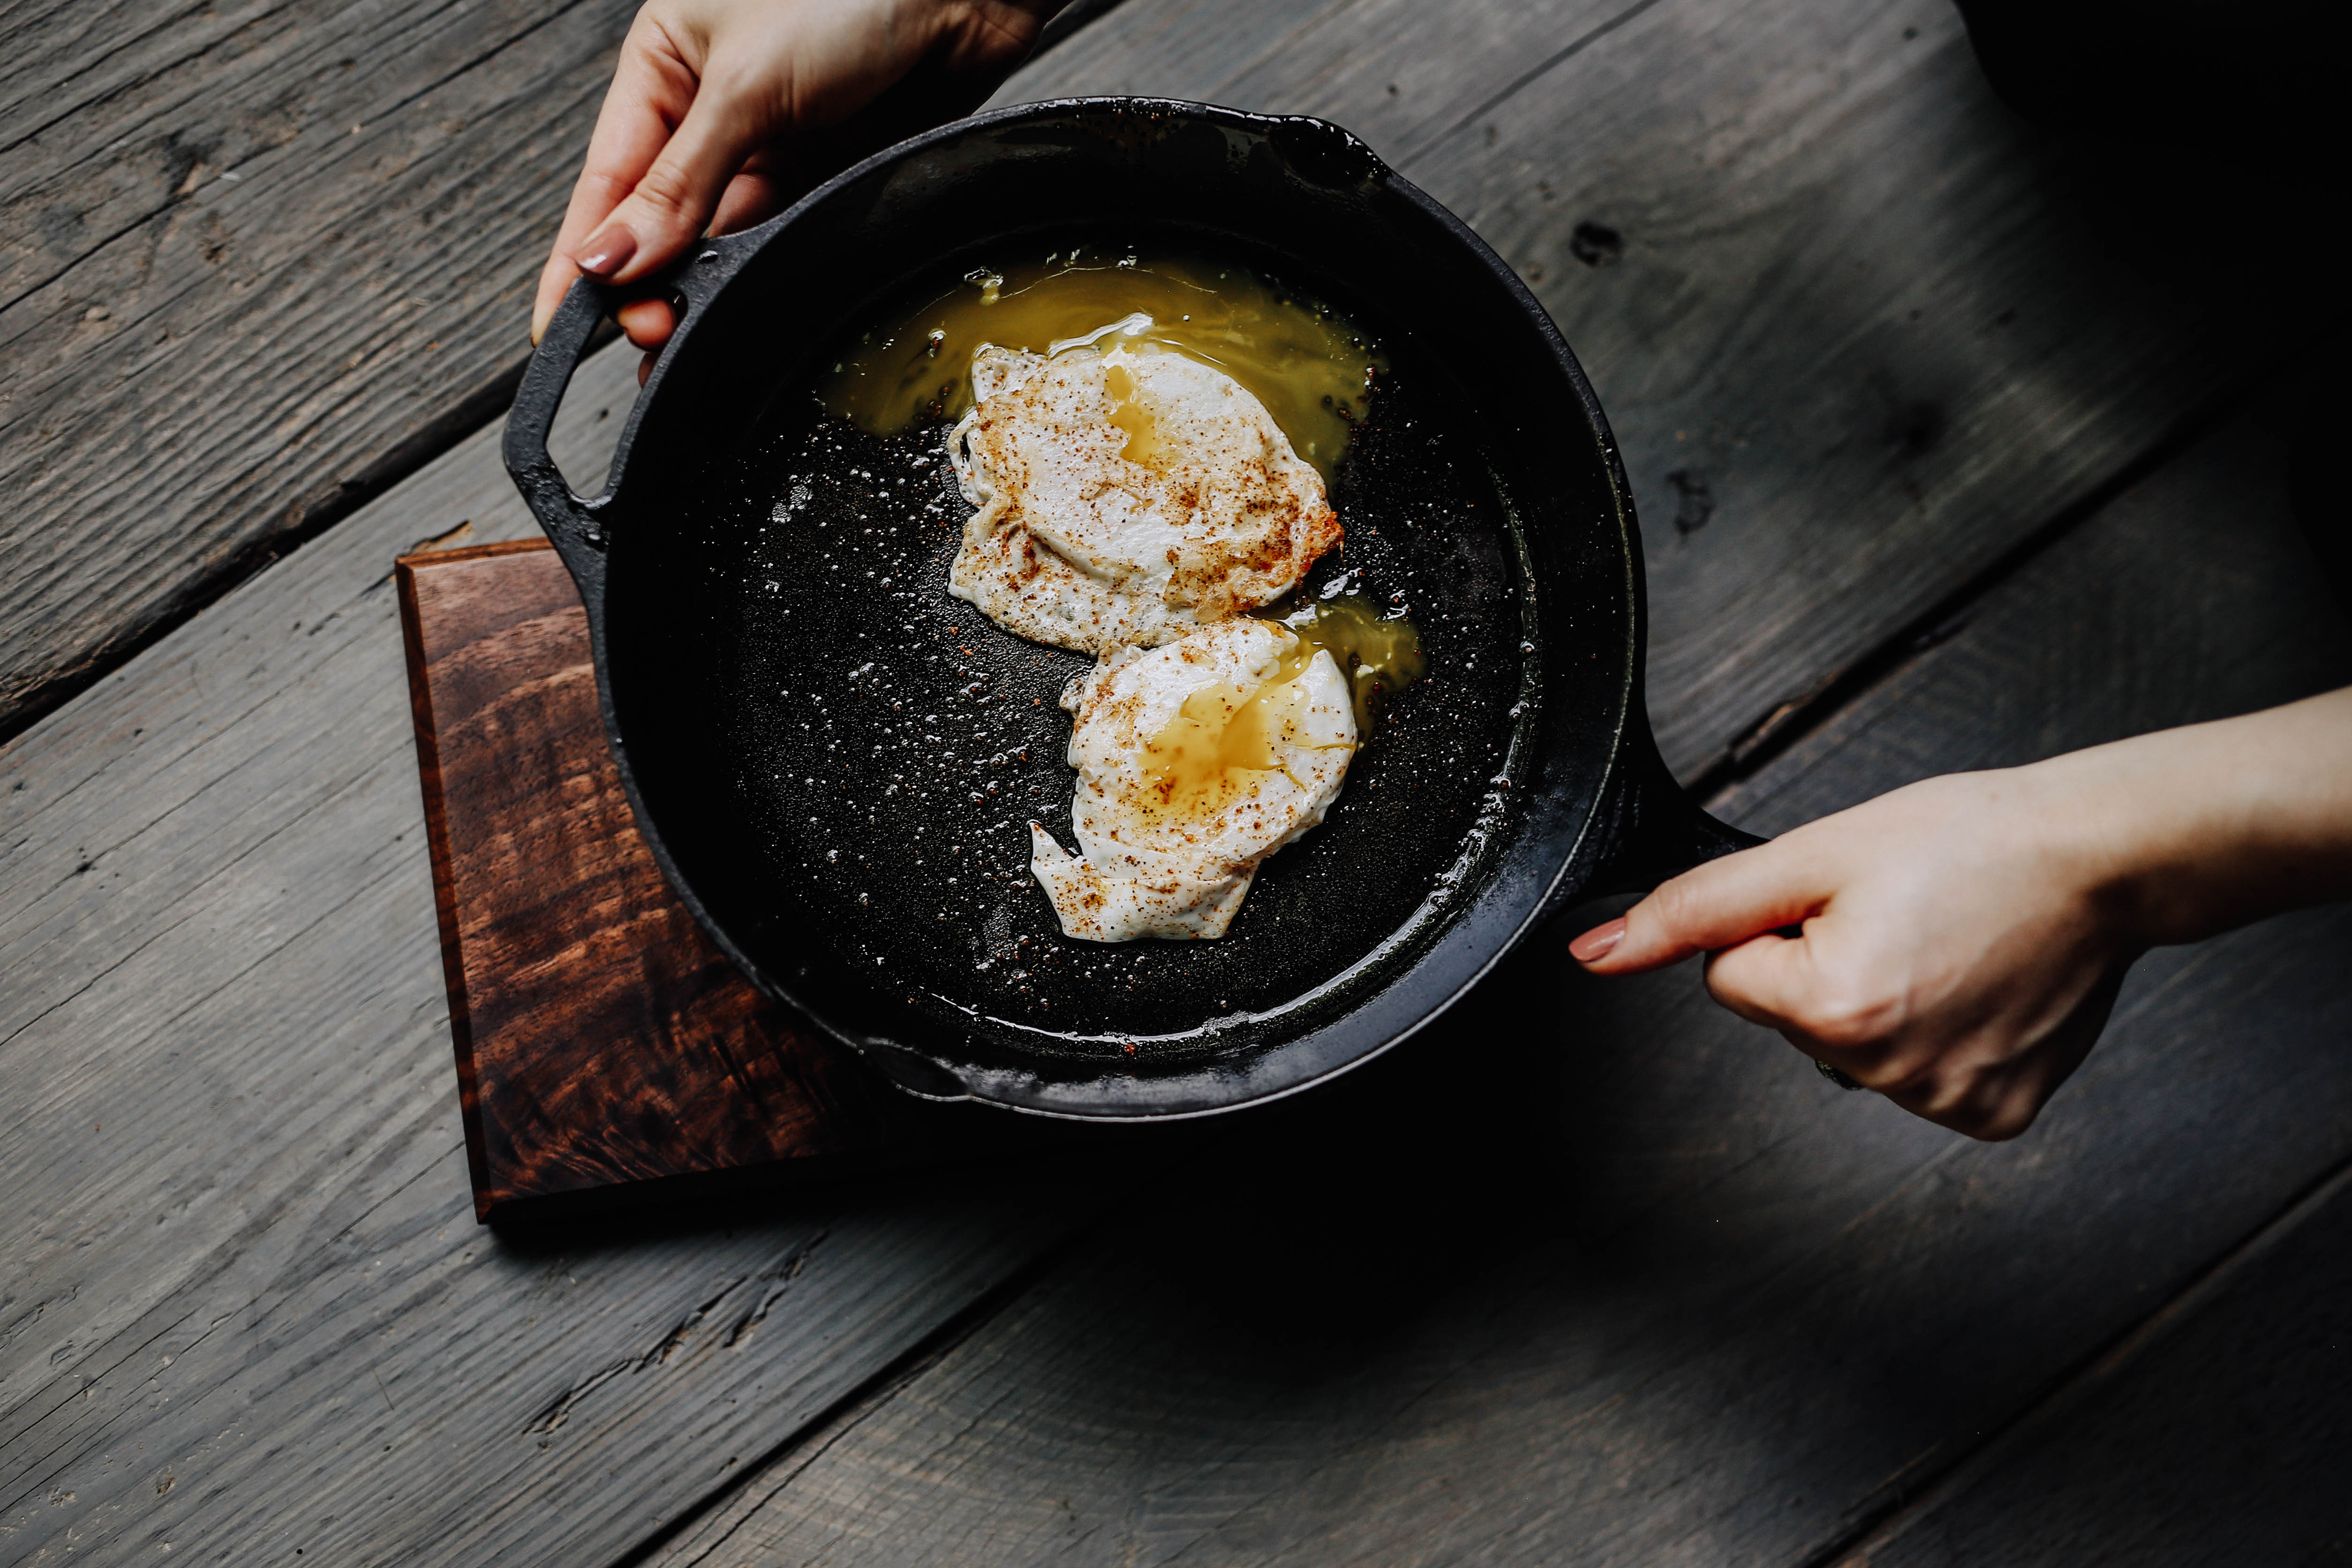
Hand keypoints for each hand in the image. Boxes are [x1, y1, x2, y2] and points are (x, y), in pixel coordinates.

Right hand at [532, 0, 1062, 357]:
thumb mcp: (745, 86)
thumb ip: (680, 181)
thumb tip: (614, 254)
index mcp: (664, 65)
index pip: (605, 179)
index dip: (583, 257)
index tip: (558, 326)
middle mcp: (708, 107)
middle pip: (659, 218)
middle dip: (647, 280)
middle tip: (647, 332)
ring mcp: (767, 141)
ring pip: (718, 235)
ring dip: (701, 286)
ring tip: (682, 333)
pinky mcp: (824, 168)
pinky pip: (779, 231)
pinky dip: (757, 268)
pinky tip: (740, 298)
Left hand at [1569, 690, 2351, 1139]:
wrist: (2100, 858)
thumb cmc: (1973, 841)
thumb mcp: (1812, 854)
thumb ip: (1693, 911)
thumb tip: (1594, 953)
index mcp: (1833, 1008)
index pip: (1731, 978)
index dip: (1777, 929)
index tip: (1846, 901)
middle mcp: (1887, 1071)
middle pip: (1790, 1018)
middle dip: (1827, 964)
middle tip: (1903, 915)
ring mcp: (1945, 1101)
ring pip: (1853, 1048)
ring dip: (1882, 997)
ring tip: (1946, 943)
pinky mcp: (1993, 1114)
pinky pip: (1921, 1075)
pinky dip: (1939, 1032)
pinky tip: (1978, 987)